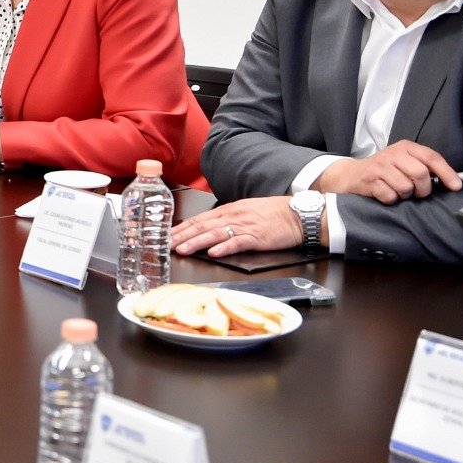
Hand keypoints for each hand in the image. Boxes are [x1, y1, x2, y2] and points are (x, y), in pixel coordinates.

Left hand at [171, 197, 303, 257]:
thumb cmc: (271, 214)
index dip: (181, 228)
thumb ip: (225, 220)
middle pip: (202, 226)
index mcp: (228, 210)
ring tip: (182, 250)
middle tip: (165, 245)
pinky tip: (213, 252)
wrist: (296, 214)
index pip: (199, 219)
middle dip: (181, 236)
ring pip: (215, 234)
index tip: (166, 236)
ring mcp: (244, 227)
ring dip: (196, 242)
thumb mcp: (244, 211)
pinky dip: (224, 247)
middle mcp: (233, 216)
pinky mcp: (257, 238)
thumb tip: (207, 229)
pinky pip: (238, 242)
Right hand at [314, 143, 461, 203]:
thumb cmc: (384, 170)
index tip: (456, 186)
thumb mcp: (404, 162)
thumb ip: (424, 167)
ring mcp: (379, 167)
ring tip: (397, 192)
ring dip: (405, 195)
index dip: (447, 173)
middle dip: (423, 189)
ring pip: (406, 187)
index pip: (431, 157)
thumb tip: (451, 181)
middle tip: (417, 193)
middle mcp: (392, 154)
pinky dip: (391, 200)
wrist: (350, 174)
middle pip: (420, 174)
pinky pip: (390, 196)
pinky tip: (385, 194)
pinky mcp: (369, 181)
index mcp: (405, 147)